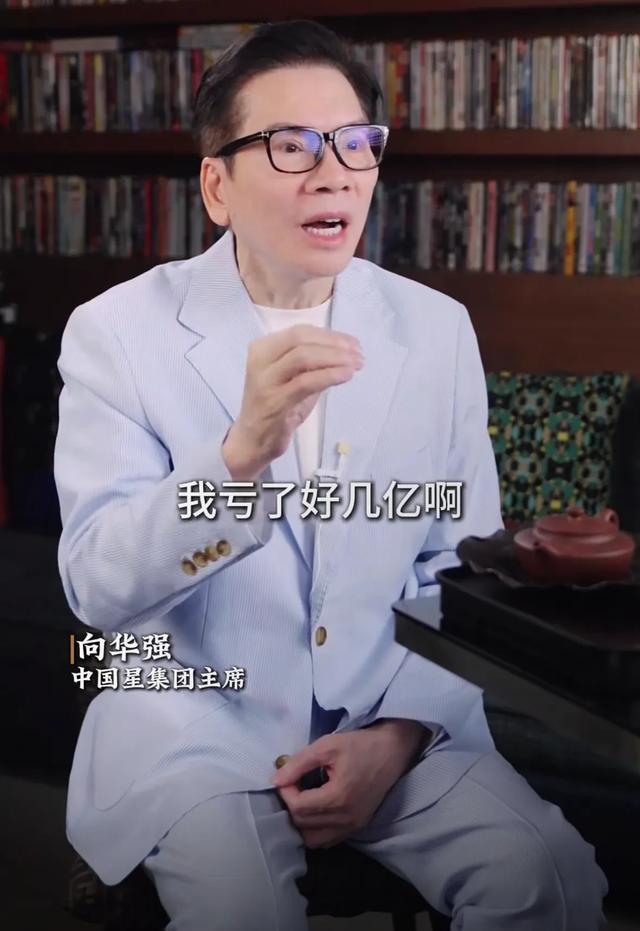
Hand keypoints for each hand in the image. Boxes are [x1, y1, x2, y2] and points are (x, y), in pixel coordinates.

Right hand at [222, 324, 362, 480]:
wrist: (253, 439)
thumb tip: (346, 351)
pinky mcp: (275, 402)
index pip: (300, 332)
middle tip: (357, 353)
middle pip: (301, 339)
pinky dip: (330, 375)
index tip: (353, 343)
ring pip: (303, 357)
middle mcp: (261, 360)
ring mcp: (266, 381)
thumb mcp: (293, 378)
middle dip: (334, 344)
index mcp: (263, 349)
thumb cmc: (276, 407)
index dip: (330, 335)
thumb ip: (312, 363)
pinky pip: (306, 382)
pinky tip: (346, 375)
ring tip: (356, 364)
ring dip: (335, 358)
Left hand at [270, 719, 428, 848]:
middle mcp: (346, 819)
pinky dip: (315, 831)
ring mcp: (353, 826)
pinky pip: (328, 840)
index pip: (298, 808)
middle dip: (291, 806)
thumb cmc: (360, 745)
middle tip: (291, 787)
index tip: (286, 777)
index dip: (285, 793)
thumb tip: (276, 780)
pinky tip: (315, 811)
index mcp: (339, 798)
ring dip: (301, 823)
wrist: (393, 750)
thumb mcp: (327, 745)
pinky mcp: (358, 827)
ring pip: (313, 840)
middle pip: (303, 825)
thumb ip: (299, 763)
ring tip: (301, 800)